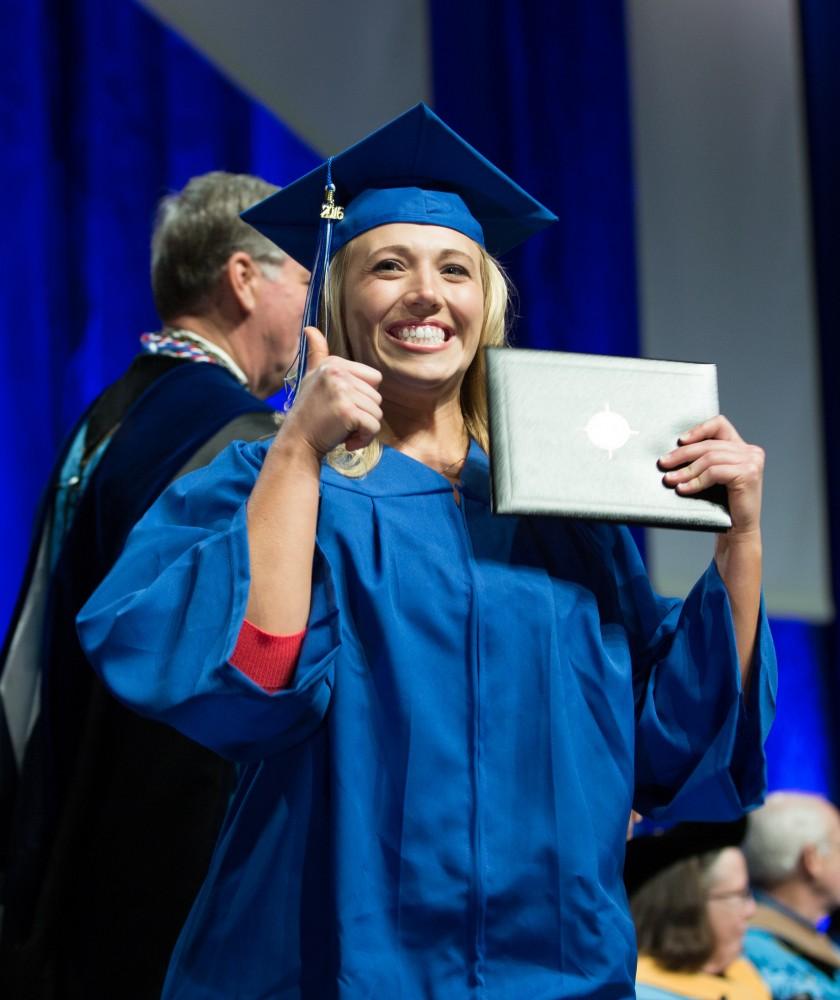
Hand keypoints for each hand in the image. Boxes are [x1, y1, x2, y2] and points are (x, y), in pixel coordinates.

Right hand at [280, 327, 382, 457]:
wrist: (297, 442)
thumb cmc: (308, 413)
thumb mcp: (312, 378)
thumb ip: (317, 354)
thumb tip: (310, 328)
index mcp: (333, 364)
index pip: (374, 379)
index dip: (363, 397)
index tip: (342, 406)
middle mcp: (337, 373)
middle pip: (377, 397)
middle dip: (364, 414)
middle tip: (341, 421)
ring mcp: (342, 391)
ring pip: (377, 413)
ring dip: (364, 428)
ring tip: (343, 430)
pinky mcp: (347, 411)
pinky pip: (373, 427)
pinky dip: (364, 439)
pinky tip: (347, 441)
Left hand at [658, 415, 763, 536]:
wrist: (738, 530)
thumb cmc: (722, 504)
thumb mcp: (713, 477)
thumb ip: (704, 460)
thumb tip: (672, 452)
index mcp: (742, 448)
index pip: (719, 424)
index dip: (698, 429)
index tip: (680, 440)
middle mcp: (750, 451)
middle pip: (709, 444)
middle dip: (682, 454)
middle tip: (663, 463)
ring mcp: (752, 461)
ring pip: (710, 458)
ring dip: (686, 470)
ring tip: (670, 479)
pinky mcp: (748, 474)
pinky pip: (714, 472)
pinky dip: (696, 481)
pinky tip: (683, 488)